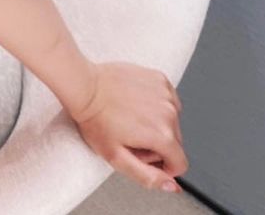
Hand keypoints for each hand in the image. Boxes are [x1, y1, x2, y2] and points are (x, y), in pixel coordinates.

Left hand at [67, 60, 187, 193]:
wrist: (85, 86)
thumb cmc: (96, 120)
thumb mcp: (117, 158)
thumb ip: (148, 177)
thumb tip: (171, 186)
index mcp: (162, 135)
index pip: (180, 164)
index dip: (161, 166)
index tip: (142, 155)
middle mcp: (169, 112)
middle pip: (175, 142)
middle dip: (157, 144)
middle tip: (130, 136)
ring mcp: (165, 93)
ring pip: (172, 121)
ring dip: (156, 124)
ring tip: (131, 119)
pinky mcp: (158, 78)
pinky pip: (167, 99)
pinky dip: (155, 104)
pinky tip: (135, 103)